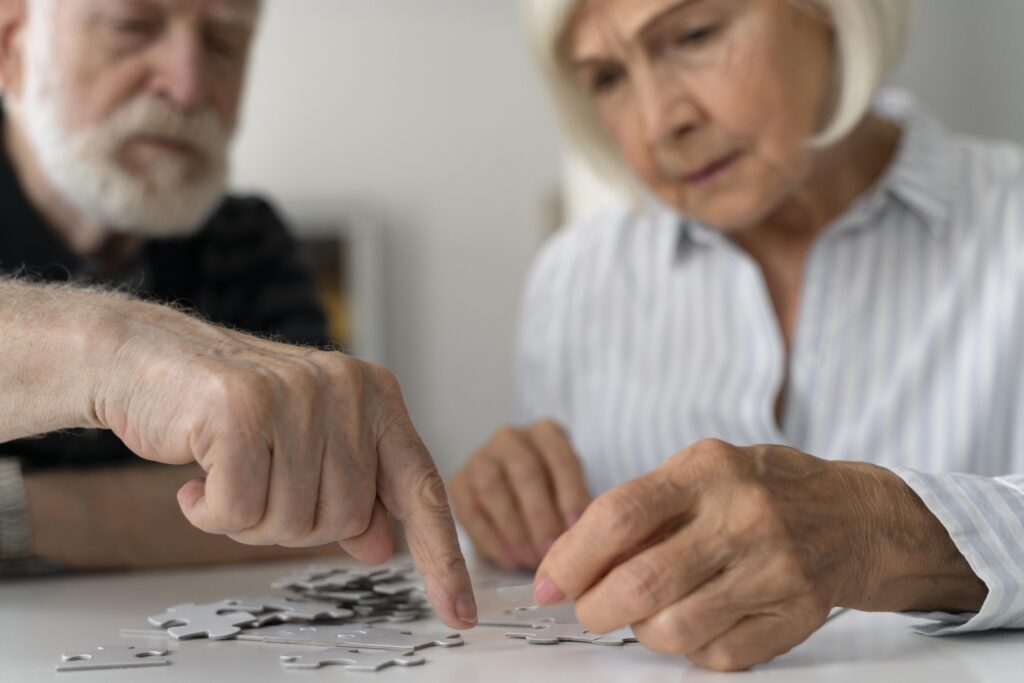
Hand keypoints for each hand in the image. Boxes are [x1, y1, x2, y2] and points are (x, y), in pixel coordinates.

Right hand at [89, 299, 474, 627]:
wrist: (146, 357)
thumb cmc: (228, 408)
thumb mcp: (304, 446)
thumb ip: (349, 491)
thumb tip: (382, 546)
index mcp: (374, 396)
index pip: (421, 488)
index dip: (441, 559)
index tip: (460, 614)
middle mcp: (346, 389)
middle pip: (344, 519)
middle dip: (292, 523)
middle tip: (255, 485)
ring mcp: (298, 393)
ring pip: (292, 521)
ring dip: (247, 519)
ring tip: (224, 474)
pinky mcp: (242, 407)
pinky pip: (239, 510)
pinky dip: (209, 512)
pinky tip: (196, 478)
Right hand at [450, 420, 590, 568]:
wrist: (518, 500)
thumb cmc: (554, 498)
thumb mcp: (572, 494)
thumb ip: (577, 508)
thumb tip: (581, 538)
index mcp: (546, 433)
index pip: (560, 458)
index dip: (569, 495)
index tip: (576, 530)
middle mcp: (510, 438)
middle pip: (525, 471)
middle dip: (540, 516)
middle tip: (550, 552)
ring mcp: (480, 457)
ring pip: (492, 487)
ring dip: (513, 528)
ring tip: (530, 559)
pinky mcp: (458, 483)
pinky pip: (469, 510)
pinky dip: (490, 538)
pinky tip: (509, 560)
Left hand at [532, 439, 986, 669]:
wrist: (856, 515)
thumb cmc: (758, 490)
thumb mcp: (699, 472)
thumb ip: (638, 509)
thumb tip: (566, 563)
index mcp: (707, 469)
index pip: (619, 515)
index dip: (570, 558)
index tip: (545, 585)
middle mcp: (743, 516)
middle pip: (642, 583)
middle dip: (594, 608)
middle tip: (586, 610)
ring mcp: (776, 569)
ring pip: (674, 630)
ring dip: (640, 632)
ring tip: (644, 615)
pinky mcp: (797, 615)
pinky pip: (716, 655)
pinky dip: (688, 649)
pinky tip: (693, 622)